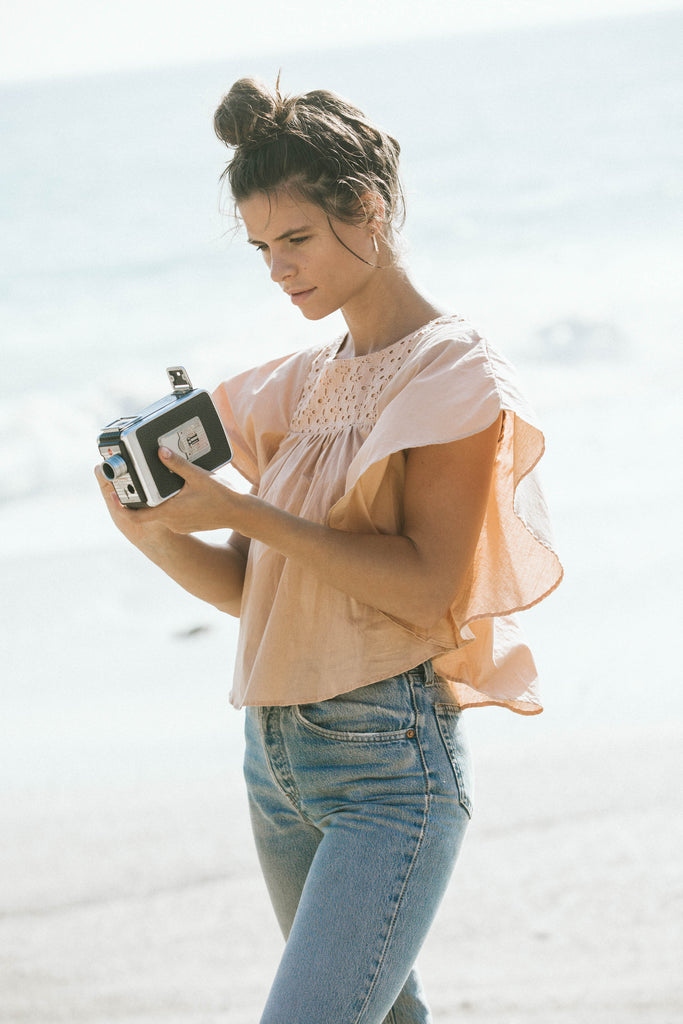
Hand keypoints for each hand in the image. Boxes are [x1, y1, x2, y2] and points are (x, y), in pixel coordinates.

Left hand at [104, 447, 237, 534]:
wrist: (240, 513)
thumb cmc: (221, 497)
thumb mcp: (198, 476)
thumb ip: (178, 464)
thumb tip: (160, 452)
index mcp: (170, 511)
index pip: (136, 516)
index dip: (121, 507)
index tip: (113, 496)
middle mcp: (172, 521)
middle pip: (147, 512)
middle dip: (143, 498)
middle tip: (139, 482)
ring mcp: (179, 525)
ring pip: (161, 513)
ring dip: (159, 501)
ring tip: (162, 485)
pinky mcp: (187, 525)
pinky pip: (172, 516)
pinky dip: (170, 505)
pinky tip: (180, 494)